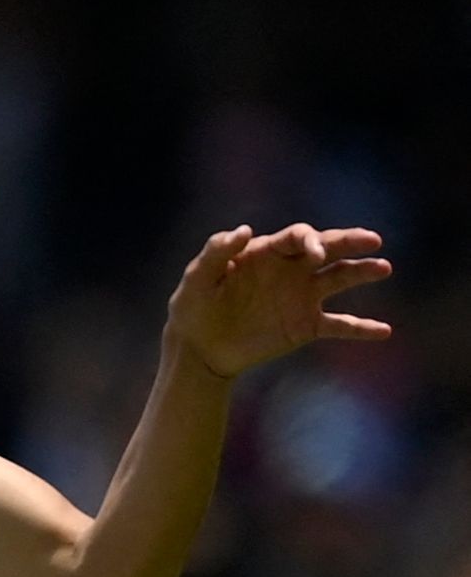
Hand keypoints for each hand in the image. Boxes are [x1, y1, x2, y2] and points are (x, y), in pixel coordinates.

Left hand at [165, 223, 391, 379]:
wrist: (198, 347)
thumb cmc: (192, 307)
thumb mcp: (197, 279)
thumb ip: (216, 252)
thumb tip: (242, 229)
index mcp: (267, 253)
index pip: (298, 237)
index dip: (310, 241)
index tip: (314, 255)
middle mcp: (290, 271)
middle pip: (327, 250)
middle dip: (350, 242)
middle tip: (373, 240)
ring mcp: (301, 298)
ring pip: (339, 280)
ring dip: (362, 272)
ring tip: (383, 267)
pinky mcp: (304, 326)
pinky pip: (339, 325)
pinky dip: (361, 328)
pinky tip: (383, 331)